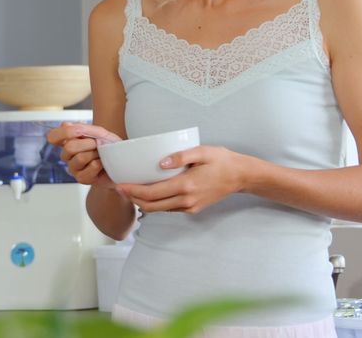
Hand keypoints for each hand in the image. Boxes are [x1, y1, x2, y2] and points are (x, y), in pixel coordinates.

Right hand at [46, 122, 121, 187]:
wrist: (121, 163)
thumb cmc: (108, 147)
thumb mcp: (98, 133)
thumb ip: (82, 128)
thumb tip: (65, 125)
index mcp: (67, 142)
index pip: (53, 137)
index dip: (64, 133)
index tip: (79, 131)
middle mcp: (67, 156)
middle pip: (69, 147)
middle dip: (88, 143)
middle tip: (97, 144)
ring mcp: (73, 168)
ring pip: (80, 157)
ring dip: (95, 153)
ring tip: (101, 155)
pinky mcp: (82, 179)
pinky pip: (92, 166)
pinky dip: (101, 162)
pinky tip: (102, 164)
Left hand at [117, 146, 248, 213]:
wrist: (241, 176)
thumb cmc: (222, 161)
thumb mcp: (202, 151)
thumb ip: (180, 156)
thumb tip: (159, 163)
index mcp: (186, 185)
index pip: (152, 193)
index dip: (133, 191)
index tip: (120, 185)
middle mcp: (186, 200)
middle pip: (151, 206)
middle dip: (133, 199)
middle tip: (120, 189)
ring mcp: (190, 206)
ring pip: (159, 210)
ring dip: (143, 203)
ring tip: (130, 191)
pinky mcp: (193, 209)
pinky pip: (169, 209)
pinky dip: (156, 204)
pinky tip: (150, 194)